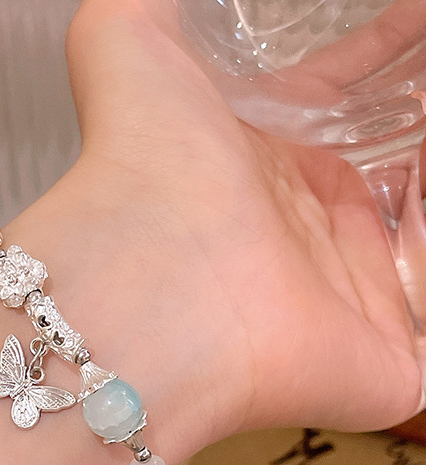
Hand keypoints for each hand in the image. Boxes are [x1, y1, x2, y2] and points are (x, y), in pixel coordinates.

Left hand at [56, 0, 422, 437]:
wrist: (152, 284)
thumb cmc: (143, 169)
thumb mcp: (127, 47)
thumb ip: (145, 8)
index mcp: (265, 169)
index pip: (344, 110)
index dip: (381, 63)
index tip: (410, 24)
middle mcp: (309, 234)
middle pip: (396, 177)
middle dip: (414, 124)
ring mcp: (350, 302)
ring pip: (421, 247)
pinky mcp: (384, 369)